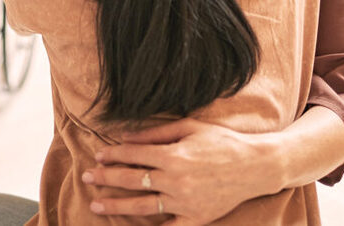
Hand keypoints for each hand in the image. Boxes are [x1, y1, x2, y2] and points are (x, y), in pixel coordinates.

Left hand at [85, 118, 280, 223]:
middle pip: (132, 180)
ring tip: (96, 204)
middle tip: (86, 178)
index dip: (112, 154)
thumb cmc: (222, 141)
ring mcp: (185, 202)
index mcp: (173, 155)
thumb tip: (124, 136)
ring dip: (116, 204)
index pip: (133, 155)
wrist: (257, 166)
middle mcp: (176, 179)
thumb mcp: (189, 127)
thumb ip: (155, 133)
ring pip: (142, 205)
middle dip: (105, 178)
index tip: (98, 155)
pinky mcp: (196, 218)